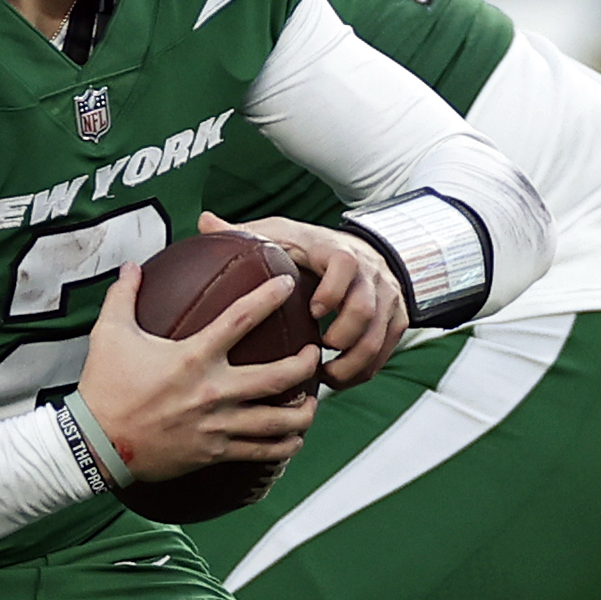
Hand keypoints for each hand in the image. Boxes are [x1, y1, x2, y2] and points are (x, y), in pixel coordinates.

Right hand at [76, 253, 317, 485]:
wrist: (96, 444)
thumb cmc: (104, 388)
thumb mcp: (109, 334)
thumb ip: (123, 295)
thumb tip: (132, 266)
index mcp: (193, 356)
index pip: (241, 319)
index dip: (268, 297)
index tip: (287, 285)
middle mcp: (213, 390)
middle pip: (278, 376)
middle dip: (305, 363)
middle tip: (315, 353)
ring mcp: (217, 424)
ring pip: (277, 421)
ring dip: (303, 411)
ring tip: (313, 401)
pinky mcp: (214, 451)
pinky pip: (260, 452)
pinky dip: (282, 446)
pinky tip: (293, 439)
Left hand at [220, 212, 410, 387]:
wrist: (361, 251)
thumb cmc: (309, 248)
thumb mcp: (279, 234)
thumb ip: (245, 233)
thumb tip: (205, 222)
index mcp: (337, 251)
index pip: (346, 265)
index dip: (332, 290)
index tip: (314, 311)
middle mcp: (369, 273)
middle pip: (367, 308)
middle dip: (344, 337)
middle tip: (318, 352)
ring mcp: (386, 296)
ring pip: (379, 336)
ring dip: (353, 362)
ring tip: (326, 375)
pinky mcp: (395, 318)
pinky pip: (385, 350)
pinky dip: (364, 369)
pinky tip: (338, 378)